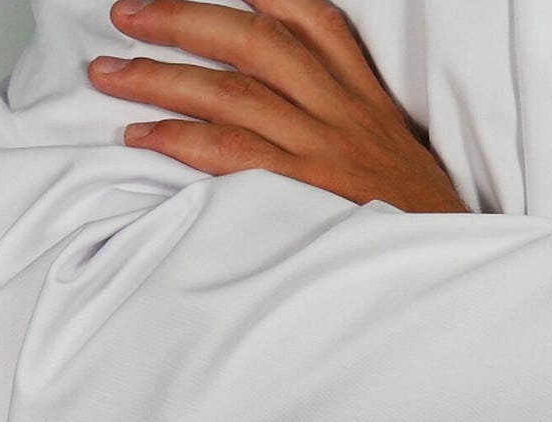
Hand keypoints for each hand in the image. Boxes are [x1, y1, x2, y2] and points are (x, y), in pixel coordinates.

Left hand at [87, 0, 466, 212]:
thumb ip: (344, 116)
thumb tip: (277, 95)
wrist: (444, 267)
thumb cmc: (412, 216)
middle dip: (184, 21)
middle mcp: (344, 114)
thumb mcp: (394, 150)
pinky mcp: (305, 194)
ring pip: (233, 94)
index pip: (316, 22)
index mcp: (366, 97)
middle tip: (127, 14)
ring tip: (108, 74)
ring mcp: (324, 152)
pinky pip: (233, 155)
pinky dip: (181, 140)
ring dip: (161, 78)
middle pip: (257, 44)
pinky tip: (142, 134)